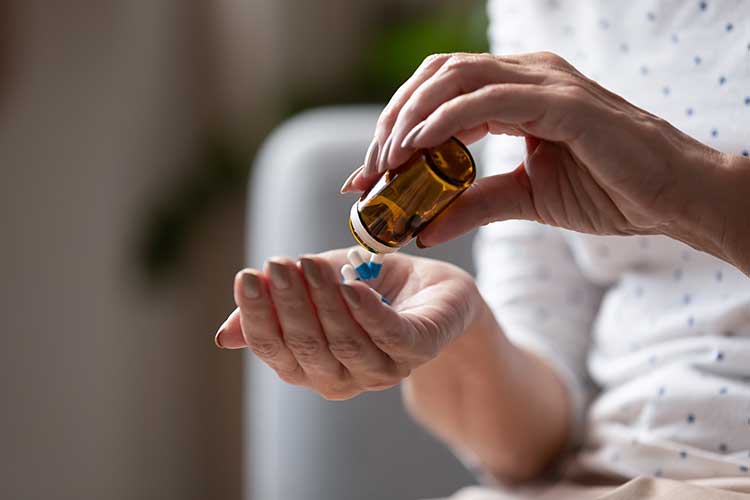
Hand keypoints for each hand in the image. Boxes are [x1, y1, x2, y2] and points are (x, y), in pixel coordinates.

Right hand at [214, 248, 481, 399]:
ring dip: (324, 302)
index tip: (247, 277)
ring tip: (309, 264)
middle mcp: (344, 376)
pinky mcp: (419, 348)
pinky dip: (368, 314)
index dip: (258, 317)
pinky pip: (390, 337)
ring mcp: (383, 367)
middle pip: (307, 348)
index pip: (275, 350)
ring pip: (345, 343)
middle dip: (289, 305)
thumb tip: (224, 336)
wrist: (432, 290)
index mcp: (312, 366)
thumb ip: (278, 307)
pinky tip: (351, 287)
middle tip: (279, 264)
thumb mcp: (317, 291)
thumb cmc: (370, 289)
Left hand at [341, 52, 748, 271]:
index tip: (367, 176)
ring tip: (384, 163)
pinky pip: (487, 100)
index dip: (396, 129)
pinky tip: (417, 149)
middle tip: (368, 171)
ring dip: (410, 120)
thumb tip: (422, 229)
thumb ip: (472, 205)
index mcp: (516, 92)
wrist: (670, 199)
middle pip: (435, 79)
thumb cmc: (607, 191)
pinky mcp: (561, 102)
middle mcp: (526, 76)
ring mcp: (544, 82)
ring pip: (453, 79)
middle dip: (392, 122)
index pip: (438, 95)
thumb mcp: (523, 200)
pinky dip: (444, 121)